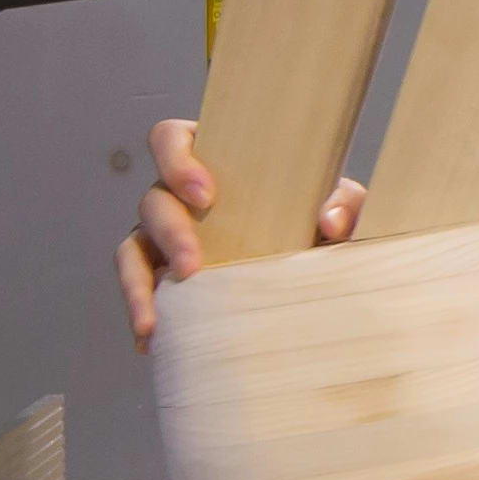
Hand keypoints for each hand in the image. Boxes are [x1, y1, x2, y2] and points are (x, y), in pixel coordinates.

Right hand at [117, 116, 364, 348]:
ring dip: (138, 282)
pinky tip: (151, 340)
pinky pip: (139, 289)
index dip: (176, 160)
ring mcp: (164, 238)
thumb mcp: (340, 206)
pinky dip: (142, 311)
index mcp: (215, 161)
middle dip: (170, 231)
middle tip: (193, 266)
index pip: (170, 139)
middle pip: (153, 200)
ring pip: (132, 249)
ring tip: (155, 319)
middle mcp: (179, 197)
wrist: (318, 272)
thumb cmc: (318, 220)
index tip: (205, 194)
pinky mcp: (163, 276)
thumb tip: (330, 221)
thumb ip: (346, 204)